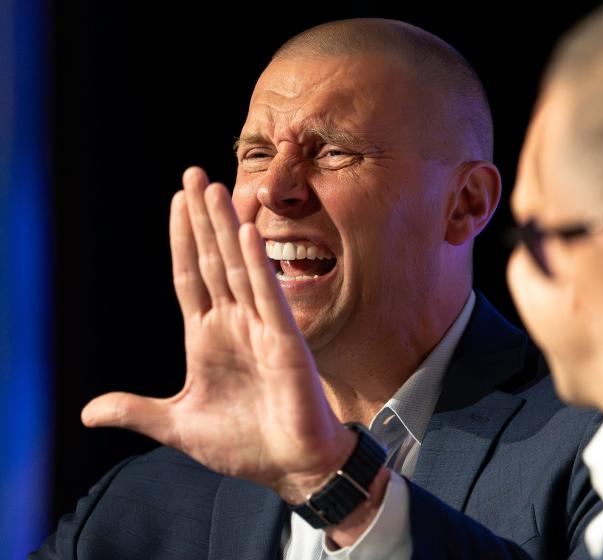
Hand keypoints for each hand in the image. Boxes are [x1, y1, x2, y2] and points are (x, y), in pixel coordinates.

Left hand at [82, 167, 353, 503]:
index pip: (190, 277)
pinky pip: (268, 296)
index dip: (182, 239)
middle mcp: (235, 324)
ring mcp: (261, 328)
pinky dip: (256, 264)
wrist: (291, 468)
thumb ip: (137, 411)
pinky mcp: (285, 341)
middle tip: (194, 174)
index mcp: (209, 337)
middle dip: (202, 218)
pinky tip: (245, 233)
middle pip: (214, 260)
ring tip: (214, 188)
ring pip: (239, 268)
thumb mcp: (178, 426)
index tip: (175, 200)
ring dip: (226, 227)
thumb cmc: (244, 444)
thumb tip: (88, 412)